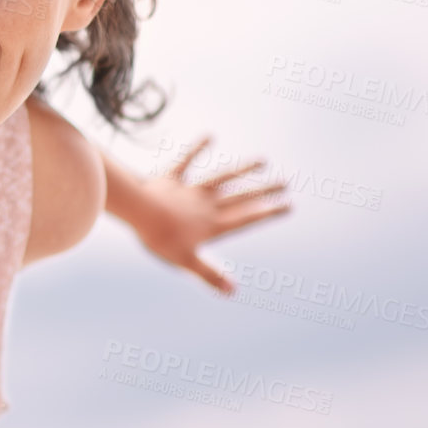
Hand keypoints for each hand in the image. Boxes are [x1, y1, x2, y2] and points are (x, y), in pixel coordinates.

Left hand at [126, 136, 291, 293]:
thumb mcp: (186, 261)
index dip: (268, 213)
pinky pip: (185, 162)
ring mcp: (190, 190)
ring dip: (242, 169)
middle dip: (263, 191)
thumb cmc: (161, 239)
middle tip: (285, 182)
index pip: (246, 219)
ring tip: (262, 160)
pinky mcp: (171, 179)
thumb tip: (233, 291)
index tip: (288, 205)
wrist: (139, 213)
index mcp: (212, 225)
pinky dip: (197, 149)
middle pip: (240, 197)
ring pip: (221, 178)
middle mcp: (206, 205)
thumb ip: (209, 275)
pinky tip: (210, 136)